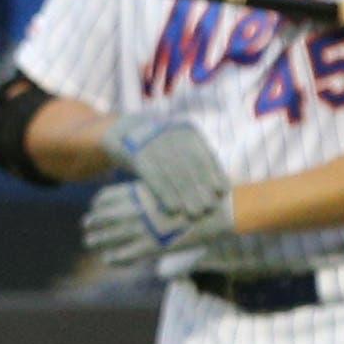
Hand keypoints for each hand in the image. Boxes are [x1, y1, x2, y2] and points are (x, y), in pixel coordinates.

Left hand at [83, 177, 230, 269]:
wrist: (215, 210)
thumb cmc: (195, 196)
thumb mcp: (167, 187)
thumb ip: (148, 194)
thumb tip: (138, 197)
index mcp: (136, 193)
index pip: (104, 198)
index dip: (97, 205)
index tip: (95, 209)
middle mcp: (134, 210)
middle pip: (101, 217)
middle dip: (91, 223)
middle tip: (86, 227)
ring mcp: (140, 229)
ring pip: (107, 237)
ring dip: (96, 240)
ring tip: (91, 242)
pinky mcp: (150, 247)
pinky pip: (123, 255)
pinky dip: (113, 258)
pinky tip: (110, 258)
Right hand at [105, 109, 231, 221]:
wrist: (122, 130)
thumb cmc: (156, 147)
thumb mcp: (176, 145)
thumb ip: (192, 163)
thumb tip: (217, 189)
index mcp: (187, 131)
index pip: (206, 154)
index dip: (216, 173)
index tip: (222, 192)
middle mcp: (172, 134)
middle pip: (191, 164)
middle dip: (201, 188)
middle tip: (209, 208)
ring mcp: (153, 141)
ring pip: (174, 172)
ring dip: (186, 195)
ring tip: (194, 213)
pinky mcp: (136, 151)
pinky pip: (153, 175)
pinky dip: (165, 193)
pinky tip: (173, 208)